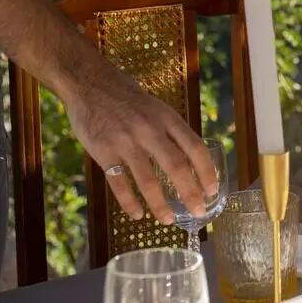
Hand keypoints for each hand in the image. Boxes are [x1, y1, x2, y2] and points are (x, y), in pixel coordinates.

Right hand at [62, 63, 218, 224]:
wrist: (90, 82)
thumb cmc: (127, 98)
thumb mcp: (156, 108)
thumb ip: (171, 132)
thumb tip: (191, 161)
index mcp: (167, 118)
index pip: (195, 147)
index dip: (206, 171)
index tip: (212, 190)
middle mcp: (150, 129)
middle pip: (177, 167)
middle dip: (190, 193)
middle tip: (199, 212)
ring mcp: (126, 141)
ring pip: (148, 181)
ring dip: (160, 205)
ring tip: (168, 220)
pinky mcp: (104, 151)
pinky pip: (119, 184)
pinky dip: (129, 203)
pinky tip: (137, 214)